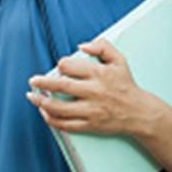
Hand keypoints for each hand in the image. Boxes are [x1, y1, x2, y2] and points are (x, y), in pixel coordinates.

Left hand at [27, 38, 157, 135]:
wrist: (138, 112)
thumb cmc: (126, 85)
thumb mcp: (119, 60)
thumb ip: (102, 47)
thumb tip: (82, 46)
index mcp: (98, 74)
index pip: (70, 67)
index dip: (61, 65)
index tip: (59, 67)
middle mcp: (93, 92)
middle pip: (61, 86)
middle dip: (42, 83)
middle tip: (33, 81)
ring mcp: (90, 110)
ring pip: (59, 108)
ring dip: (42, 103)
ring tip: (33, 97)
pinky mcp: (89, 125)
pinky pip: (65, 124)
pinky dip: (51, 119)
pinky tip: (45, 113)